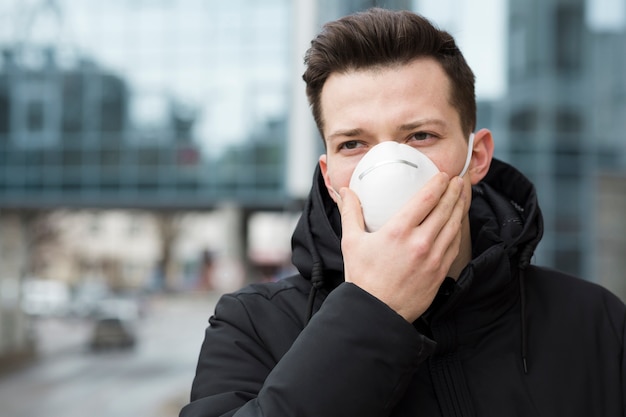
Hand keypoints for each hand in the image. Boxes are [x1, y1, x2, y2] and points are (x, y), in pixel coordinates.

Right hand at [337, 173, 465, 321]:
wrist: (376, 312)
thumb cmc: (362, 279)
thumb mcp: (351, 242)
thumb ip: (350, 213)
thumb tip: (345, 192)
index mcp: (398, 231)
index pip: (426, 199)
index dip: (437, 183)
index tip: (442, 174)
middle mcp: (419, 242)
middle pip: (444, 209)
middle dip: (453, 191)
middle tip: (458, 180)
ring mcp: (433, 258)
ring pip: (454, 226)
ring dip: (460, 208)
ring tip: (463, 195)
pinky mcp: (439, 272)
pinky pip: (453, 246)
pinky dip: (458, 231)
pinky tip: (458, 223)